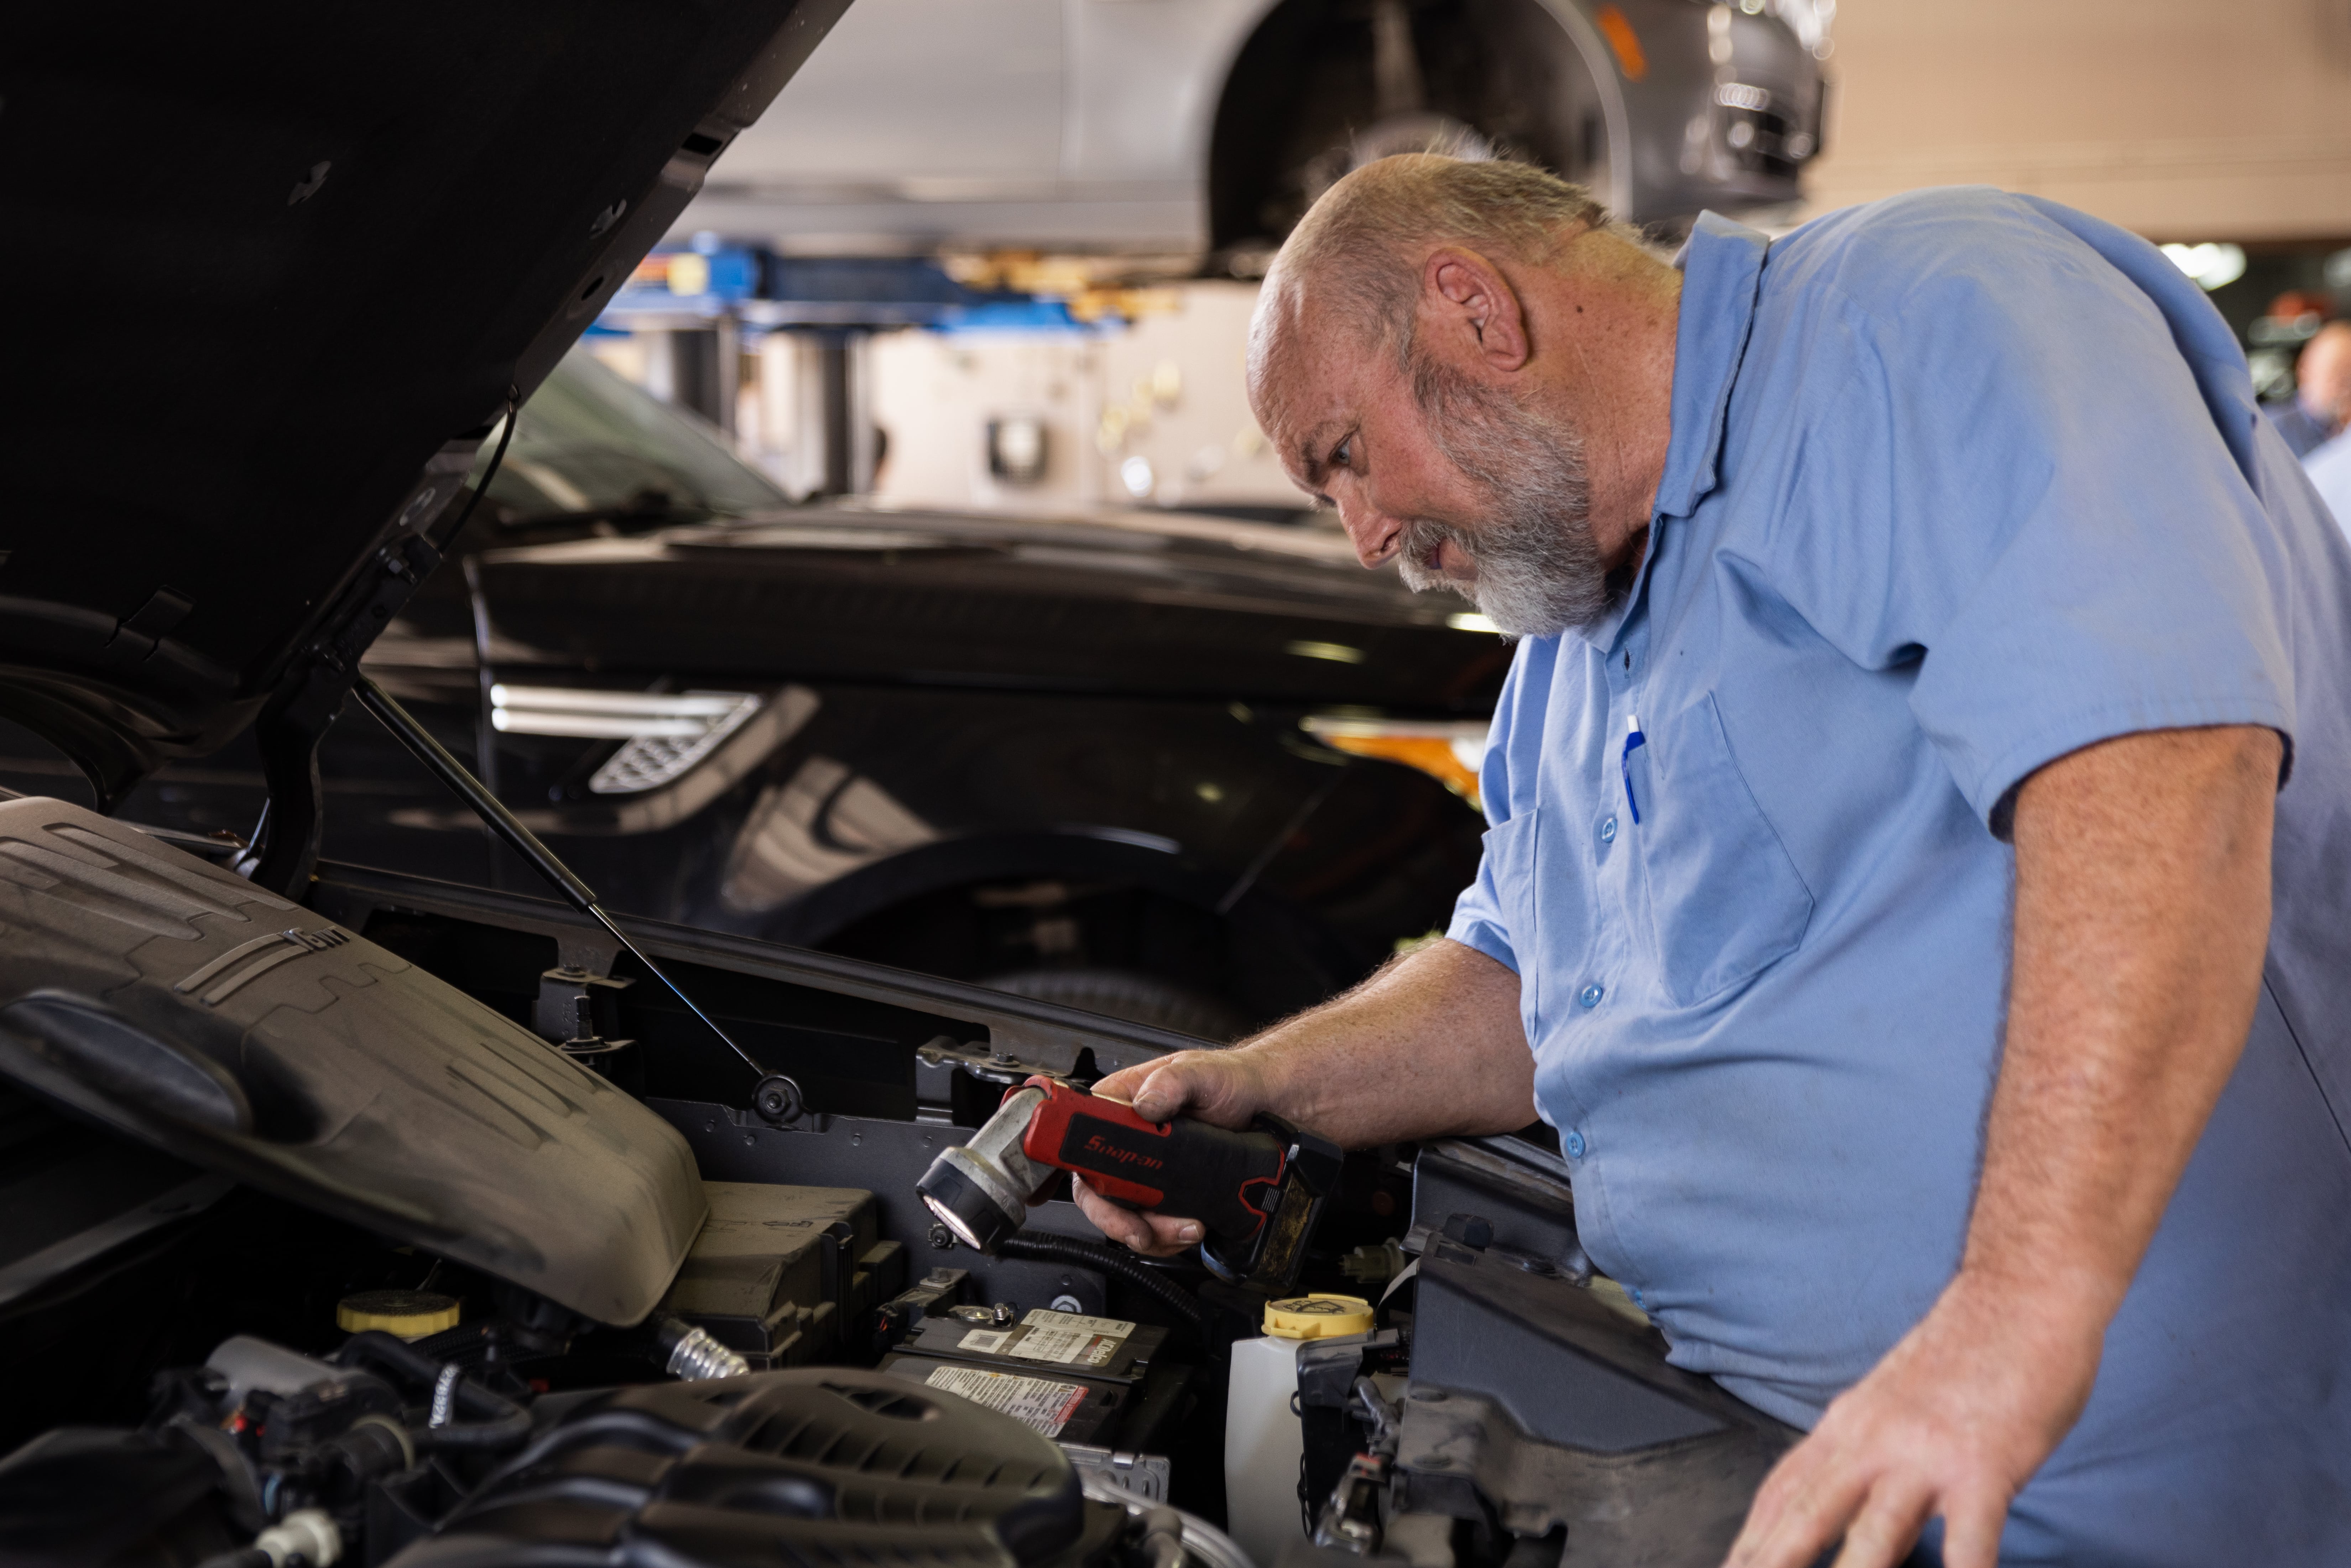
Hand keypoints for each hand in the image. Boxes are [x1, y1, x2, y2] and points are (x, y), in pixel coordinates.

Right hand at [1071, 1048, 1277, 1255]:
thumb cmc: (1230, 1080)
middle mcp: (1130, 1140)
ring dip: (1152, 1233)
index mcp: (1123, 1105)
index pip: (1084, 1141)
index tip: (1102, 1195)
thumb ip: (1172, 1082)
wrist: (1268, 1104)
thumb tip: (1146, 1103)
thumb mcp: (1201, 1073)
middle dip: (1118, 1219)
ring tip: (1186, 1228)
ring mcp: (1149, 1170)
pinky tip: (1193, 1227)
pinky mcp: (1171, 1193)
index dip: (1085, 1172)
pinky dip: (1170, 1236)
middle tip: (1142, 1232)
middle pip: (1098, 1189)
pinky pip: (1156, 1224)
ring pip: (1128, 1214)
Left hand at [1723, 1273, 2103, 1567]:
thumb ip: (1865, 1454)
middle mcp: (1873, 1440)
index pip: (1783, 1491)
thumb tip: (1841, 1509)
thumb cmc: (1967, 1353)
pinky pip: (1970, 1540)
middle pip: (1806, 1515)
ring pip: (1874, 1535)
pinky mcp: (1984, 1465)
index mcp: (1848, 1425)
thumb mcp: (1894, 1400)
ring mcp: (1925, 1455)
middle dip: (1772, 1562)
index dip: (1752, 1538)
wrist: (2020, 1292)